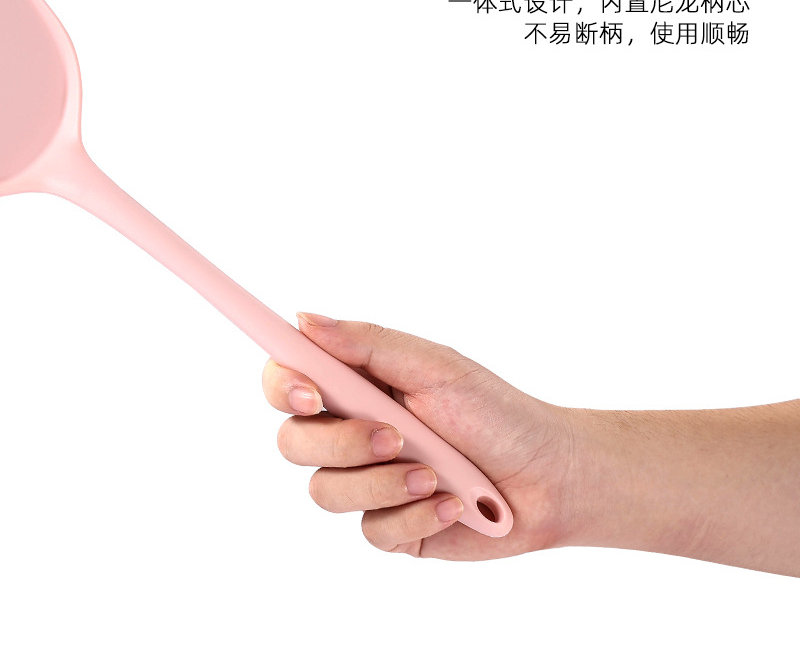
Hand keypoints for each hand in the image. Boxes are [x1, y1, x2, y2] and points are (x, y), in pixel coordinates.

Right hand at [262, 313, 573, 558]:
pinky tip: (453, 503)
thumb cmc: (497, 413)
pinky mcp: (389, 523)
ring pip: (325, 490)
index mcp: (360, 386)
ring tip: (435, 474)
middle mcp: (354, 432)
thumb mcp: (435, 367)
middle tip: (393, 436)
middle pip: (293, 441)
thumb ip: (367, 345)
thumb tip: (304, 318)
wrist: (549, 477)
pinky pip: (371, 529)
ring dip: (381, 481)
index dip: (285, 385)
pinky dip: (416, 513)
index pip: (290, 380)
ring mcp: (368, 481)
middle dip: (341, 442)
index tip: (310, 394)